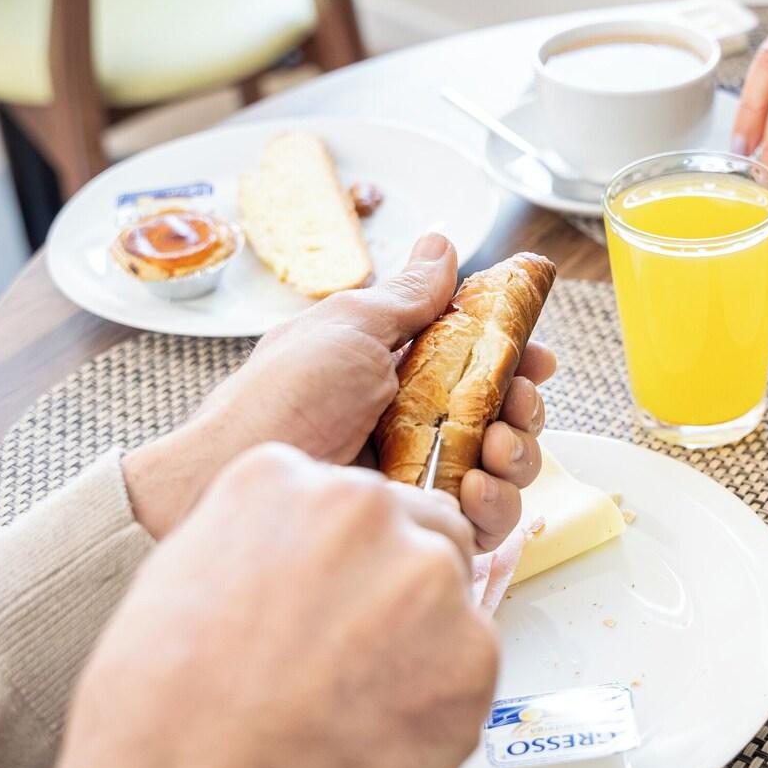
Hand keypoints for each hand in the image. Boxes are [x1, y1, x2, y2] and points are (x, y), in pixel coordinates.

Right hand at [45, 445, 498, 767]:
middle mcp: (361, 507)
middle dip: (394, 585)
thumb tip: (296, 552)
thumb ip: (256, 543)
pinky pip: (471, 662)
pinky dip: (440, 699)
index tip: (327, 598)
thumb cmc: (162, 724)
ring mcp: (425, 576)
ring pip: (450, 592)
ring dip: (423, 638)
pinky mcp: (474, 650)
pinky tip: (380, 735)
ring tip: (357, 705)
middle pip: (416, 527)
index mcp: (281, 480)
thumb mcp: (177, 580)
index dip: (342, 559)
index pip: (348, 497)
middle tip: (354, 656)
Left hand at [123, 232, 555, 551]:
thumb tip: (443, 243)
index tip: (536, 357)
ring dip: (520, 453)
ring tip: (494, 450)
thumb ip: (408, 295)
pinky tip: (474, 490)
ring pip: (508, 468)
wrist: (231, 478)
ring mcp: (421, 475)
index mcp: (401, 368)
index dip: (517, 357)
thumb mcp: (348, 327)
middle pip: (507, 413)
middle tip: (514, 402)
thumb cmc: (281, 396)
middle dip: (525, 406)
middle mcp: (418, 421)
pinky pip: (485, 521)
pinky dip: (496, 505)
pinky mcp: (420, 524)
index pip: (483, 359)